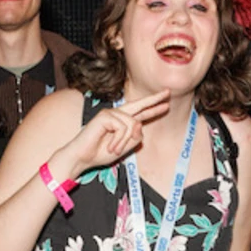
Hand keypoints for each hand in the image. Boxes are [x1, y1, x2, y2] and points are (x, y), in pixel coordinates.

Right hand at [52, 89, 170, 174]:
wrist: (82, 157)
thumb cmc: (100, 153)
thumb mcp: (124, 148)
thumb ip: (135, 138)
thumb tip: (139, 124)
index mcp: (122, 122)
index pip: (140, 113)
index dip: (153, 108)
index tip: (165, 104)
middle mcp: (117, 114)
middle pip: (139, 104)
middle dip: (154, 99)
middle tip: (167, 93)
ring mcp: (110, 113)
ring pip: (133, 124)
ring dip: (124, 141)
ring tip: (113, 150)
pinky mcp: (105, 116)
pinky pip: (123, 127)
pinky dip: (118, 140)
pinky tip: (110, 146)